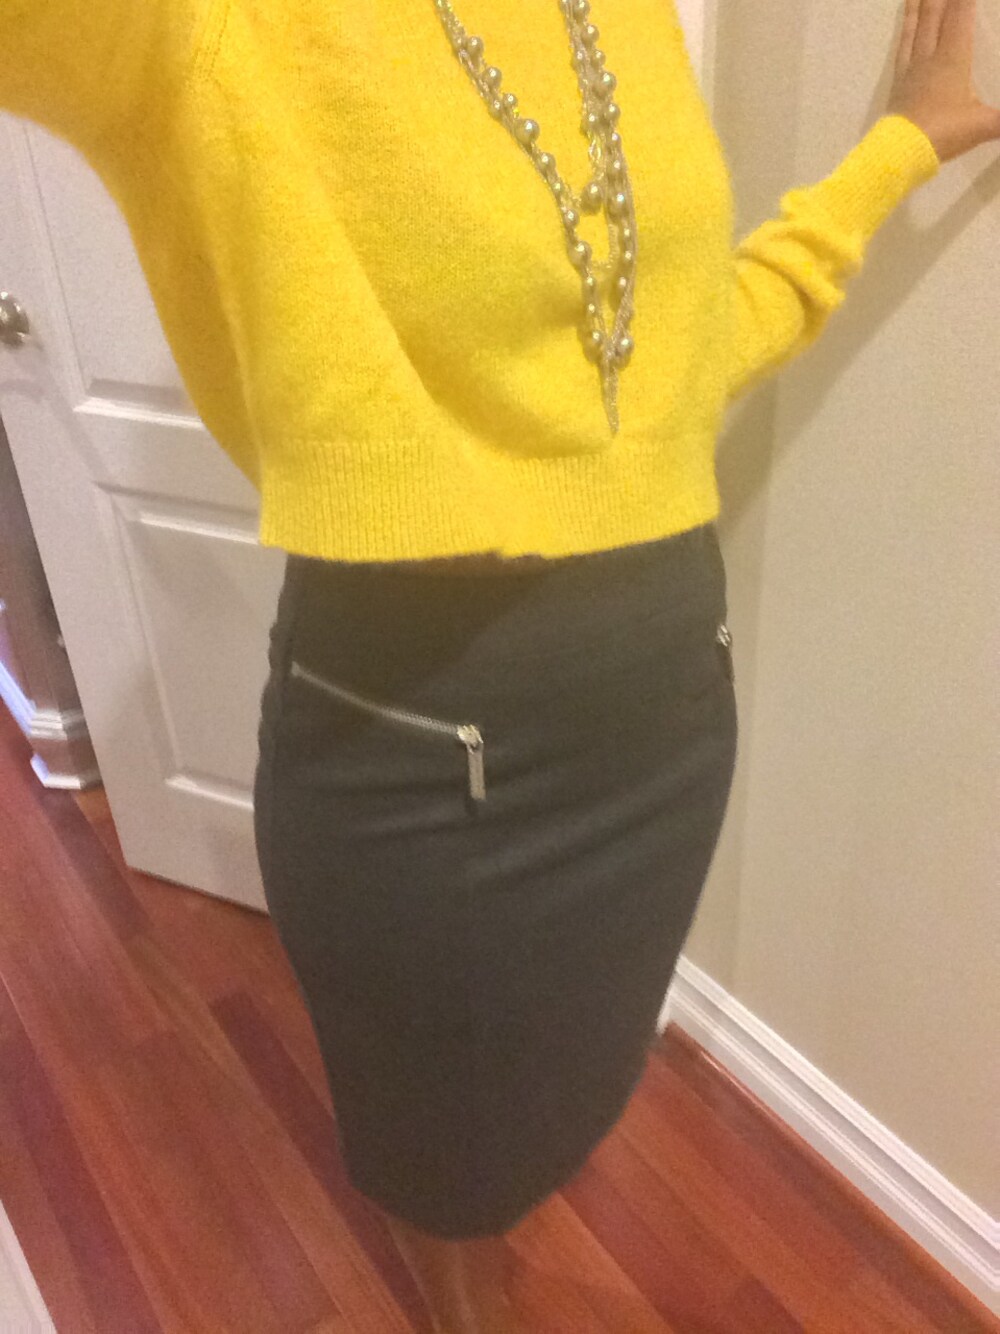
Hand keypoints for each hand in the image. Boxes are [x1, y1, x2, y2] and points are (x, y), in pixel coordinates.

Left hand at [887, 0, 999, 163]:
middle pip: (934, 14)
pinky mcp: (897, 83)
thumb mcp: (983, 125)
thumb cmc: (944, 134)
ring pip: (915, 27)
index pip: (960, 14)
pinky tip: (905, 27)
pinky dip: (905, 30)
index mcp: (952, 58)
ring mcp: (911, 68)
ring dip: (917, 6)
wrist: (900, 153)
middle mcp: (929, 56)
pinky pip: (902, 47)